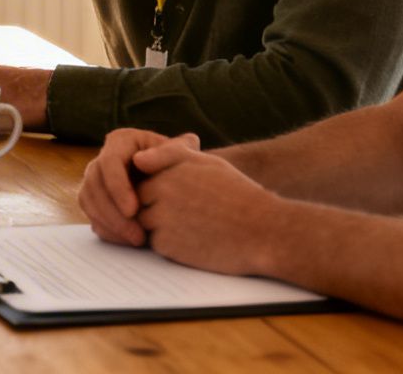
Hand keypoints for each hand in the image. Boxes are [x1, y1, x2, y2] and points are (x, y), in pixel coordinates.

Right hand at [79, 128, 193, 246]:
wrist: (181, 181)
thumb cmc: (183, 165)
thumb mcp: (183, 153)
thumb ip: (170, 150)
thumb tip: (139, 161)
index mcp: (121, 141)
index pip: (109, 162)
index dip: (117, 187)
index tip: (134, 210)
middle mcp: (103, 158)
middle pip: (94, 183)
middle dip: (112, 212)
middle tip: (136, 234)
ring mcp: (96, 180)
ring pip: (88, 201)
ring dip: (109, 223)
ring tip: (136, 239)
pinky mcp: (96, 200)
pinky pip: (91, 214)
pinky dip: (107, 229)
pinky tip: (128, 240)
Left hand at [130, 137, 284, 274]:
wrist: (265, 232)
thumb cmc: (239, 194)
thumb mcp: (209, 164)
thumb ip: (171, 156)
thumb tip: (137, 159)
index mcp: (169, 171)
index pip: (145, 181)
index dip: (164, 190)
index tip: (188, 197)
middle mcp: (161, 193)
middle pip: (142, 203)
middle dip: (159, 209)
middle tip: (193, 214)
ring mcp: (162, 220)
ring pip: (147, 224)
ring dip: (164, 227)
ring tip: (197, 226)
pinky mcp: (167, 245)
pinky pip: (157, 244)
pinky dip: (173, 245)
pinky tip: (198, 241)